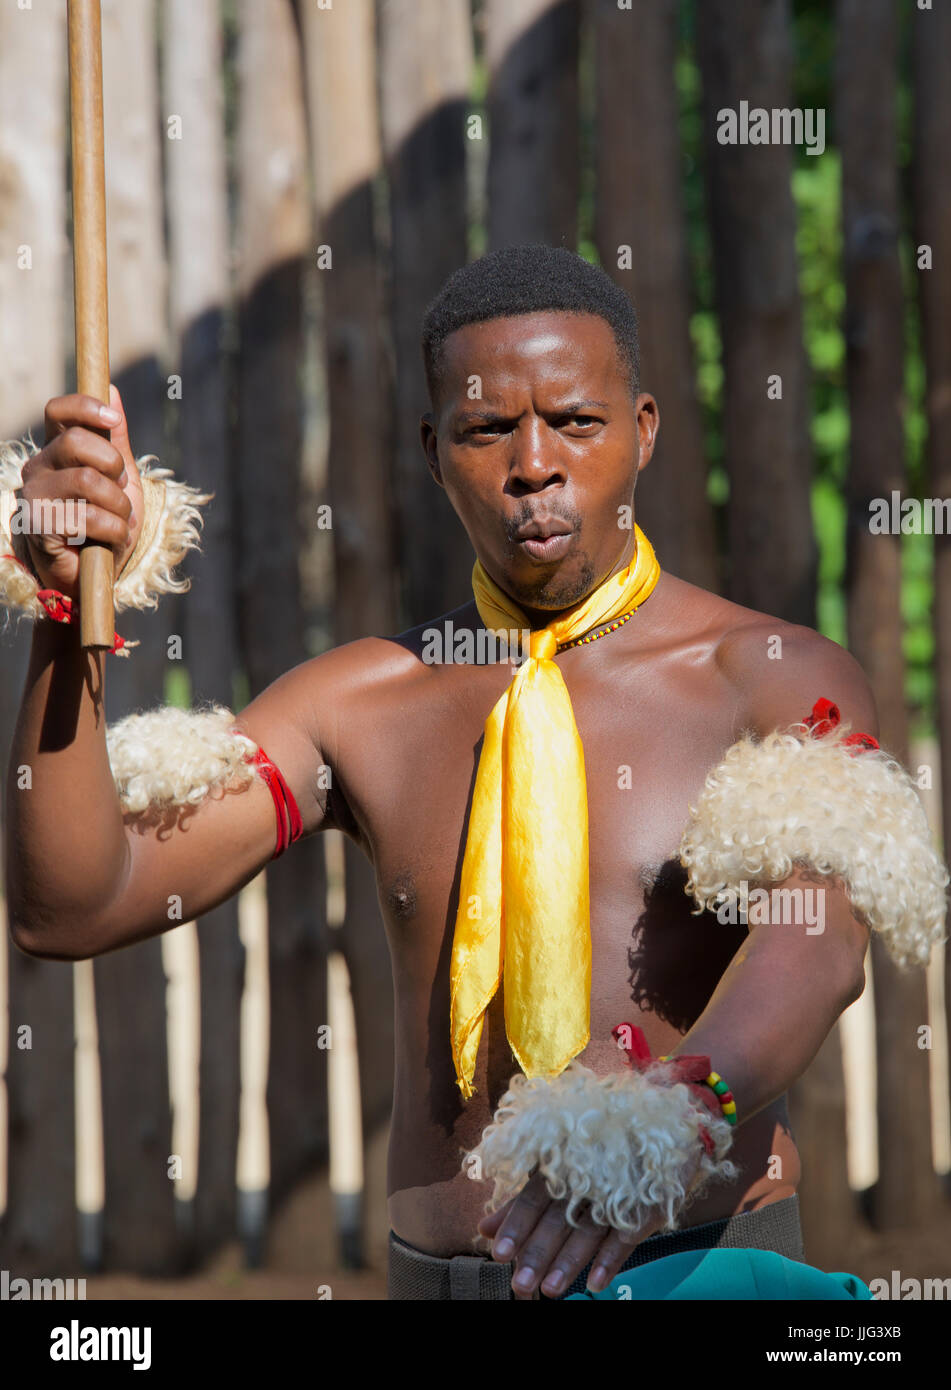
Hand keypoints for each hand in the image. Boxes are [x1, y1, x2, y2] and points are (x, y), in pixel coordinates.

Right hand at [16, 385, 142, 599]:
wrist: (92, 577)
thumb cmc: (106, 525)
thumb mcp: (120, 479)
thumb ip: (116, 439)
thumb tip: (112, 389)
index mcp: (56, 452)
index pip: (58, 411)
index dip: (85, 407)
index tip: (112, 418)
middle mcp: (39, 468)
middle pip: (76, 442)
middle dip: (113, 466)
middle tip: (121, 490)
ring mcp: (34, 497)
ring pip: (87, 480)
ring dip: (118, 505)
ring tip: (120, 523)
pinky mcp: (38, 527)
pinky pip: (87, 517)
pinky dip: (113, 530)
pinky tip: (111, 540)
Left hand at [477, 1145, 702, 1299]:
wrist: (665, 1128)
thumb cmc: (597, 1153)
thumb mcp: (557, 1170)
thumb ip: (521, 1201)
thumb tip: (484, 1229)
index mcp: (561, 1163)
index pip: (534, 1197)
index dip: (517, 1224)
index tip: (498, 1253)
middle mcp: (586, 1176)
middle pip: (558, 1218)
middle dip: (538, 1251)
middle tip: (520, 1285)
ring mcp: (617, 1191)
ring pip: (589, 1230)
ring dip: (570, 1261)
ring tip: (550, 1290)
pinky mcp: (646, 1205)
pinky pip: (627, 1234)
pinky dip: (612, 1259)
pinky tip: (596, 1284)